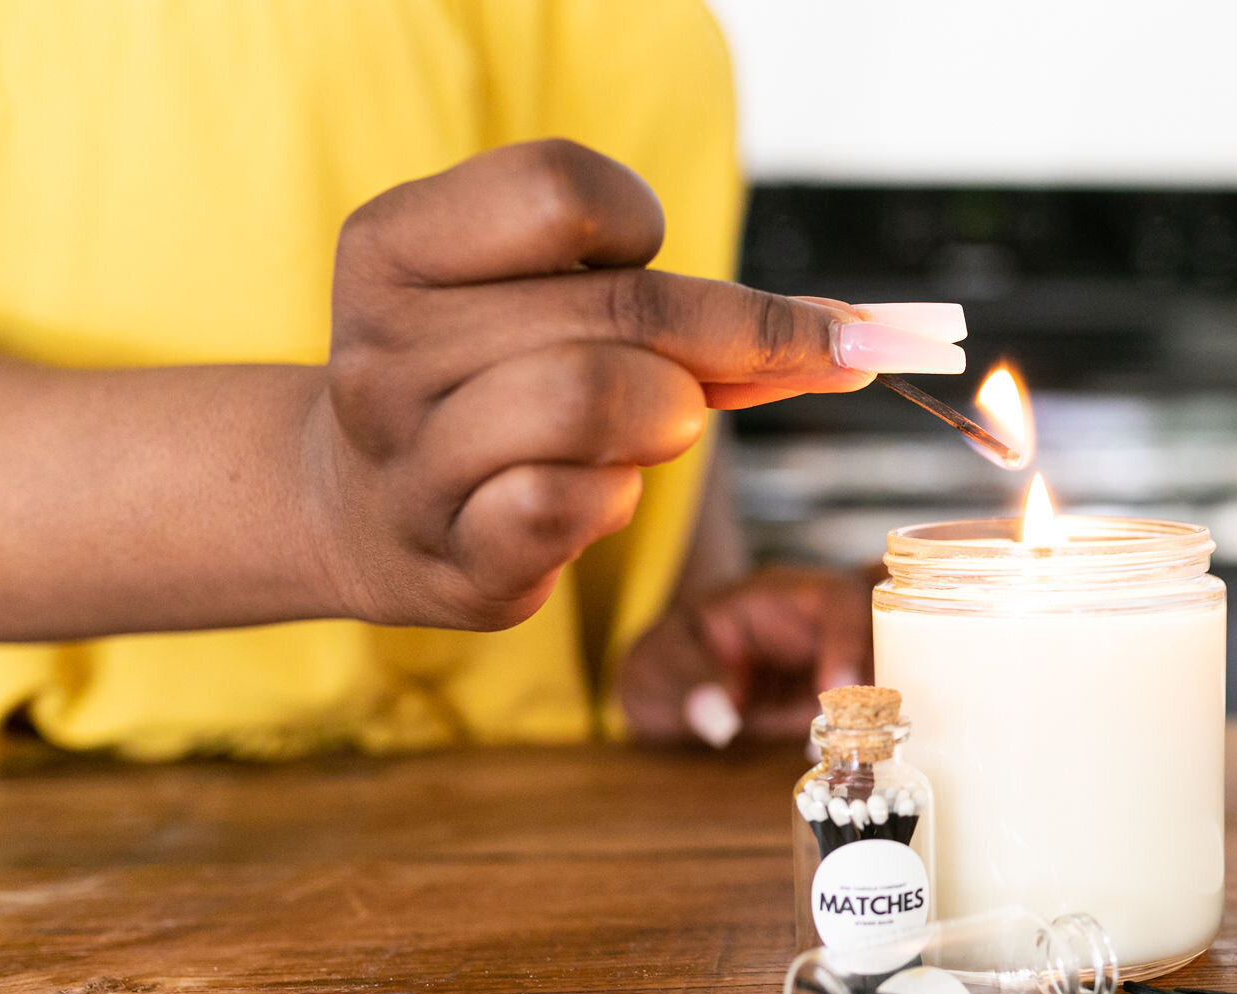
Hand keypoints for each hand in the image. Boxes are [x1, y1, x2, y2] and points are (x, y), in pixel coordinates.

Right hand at [310, 139, 960, 632]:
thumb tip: (864, 332)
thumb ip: (684, 301)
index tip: (648, 258)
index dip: (641, 224)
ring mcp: (412, 462)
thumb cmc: (499, 387)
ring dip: (668, 414)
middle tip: (767, 365)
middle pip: (618, 308)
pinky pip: (571, 506)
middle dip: (730, 336)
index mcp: (396, 251)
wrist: (372, 510)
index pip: (560, 190)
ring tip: (658, 426)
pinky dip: (617, 497)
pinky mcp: (457, 561)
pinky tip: (600, 494)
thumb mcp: (554, 308)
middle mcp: (384, 350)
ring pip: (593, 399)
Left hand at [615, 566, 875, 746]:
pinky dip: (885, 735)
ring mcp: (843, 660)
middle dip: (898, 669)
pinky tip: (869, 765)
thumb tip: (719, 718)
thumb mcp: (659, 666)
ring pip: (899, 668)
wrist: (674, 689)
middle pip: (892, 625)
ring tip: (871, 754)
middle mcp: (826, 623)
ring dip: (894, 709)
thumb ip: (687, 682)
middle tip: (882, 725)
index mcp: (782, 594)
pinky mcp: (848, 701)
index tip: (836, 693)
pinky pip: (884, 709)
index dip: (848, 639)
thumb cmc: (667, 661)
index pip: (837, 597)